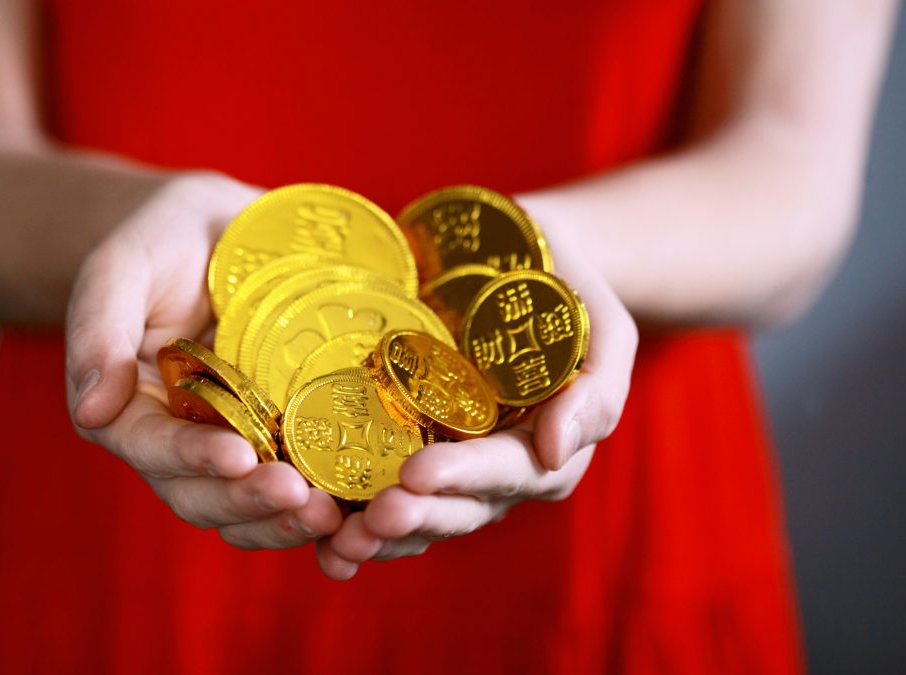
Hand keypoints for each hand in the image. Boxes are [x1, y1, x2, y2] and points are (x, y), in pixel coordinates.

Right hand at [66, 172, 341, 548]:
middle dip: (248, 502)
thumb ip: (99, 329)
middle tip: (300, 498)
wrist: (217, 231)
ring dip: (284, 521)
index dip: (192, 458)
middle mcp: (177, 439)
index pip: (151, 447)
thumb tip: (92, 411)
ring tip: (332, 515)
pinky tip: (354, 508)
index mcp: (129, 406)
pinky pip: (291, 486)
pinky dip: (317, 505)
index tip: (238, 457)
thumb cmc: (161, 241)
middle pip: (200, 494)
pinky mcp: (277, 439)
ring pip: (244, 507)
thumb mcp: (122, 267)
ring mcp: (230, 444)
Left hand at [316, 196, 637, 578]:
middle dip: (416, 518)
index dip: (462, 477)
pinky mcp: (408, 449)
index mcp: (544, 448)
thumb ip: (596, 389)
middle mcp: (495, 472)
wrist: (517, 261)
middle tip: (371, 518)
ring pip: (419, 516)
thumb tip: (556, 450)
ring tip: (338, 543)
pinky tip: (320, 540)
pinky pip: (382, 495)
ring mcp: (450, 466)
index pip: (506, 472)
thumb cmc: (564, 287)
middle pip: (457, 509)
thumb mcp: (601, 324)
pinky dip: (353, 522)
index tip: (415, 473)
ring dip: (380, 536)